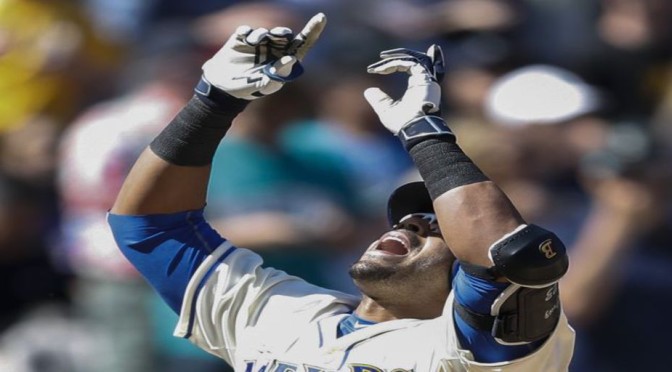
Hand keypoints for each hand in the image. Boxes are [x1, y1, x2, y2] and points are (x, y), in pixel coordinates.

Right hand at [201, 13, 326, 99]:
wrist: (222, 87)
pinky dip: (247, 32)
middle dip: (282, 32)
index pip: (302, 44)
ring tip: (254, 41)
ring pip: (266, 31)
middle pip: (284, 34)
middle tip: (278, 35)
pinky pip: (247, 30)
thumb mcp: (264, 85)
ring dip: (261, 34)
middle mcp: (273, 49)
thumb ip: (278, 74)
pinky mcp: (242, 39)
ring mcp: (258, 43)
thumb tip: (291, 59)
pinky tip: (244, 37)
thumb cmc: (247, 89)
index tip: (321, 17)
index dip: (313, 30)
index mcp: (284, 61)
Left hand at [364, 45, 444, 133]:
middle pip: (416, 59)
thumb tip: (368, 90)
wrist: (414, 129)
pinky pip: (412, 63)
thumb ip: (379, 99)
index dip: (392, 66)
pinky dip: (397, 62)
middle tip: (382, 55)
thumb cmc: (402, 123)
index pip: (409, 68)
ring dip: (398, 55)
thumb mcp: (385, 109)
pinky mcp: (426, 79)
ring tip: (382, 56)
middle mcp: (424, 82)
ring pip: (415, 58)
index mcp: (417, 88)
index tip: (374, 70)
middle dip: (400, 55)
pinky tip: (383, 66)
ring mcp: (427, 80)